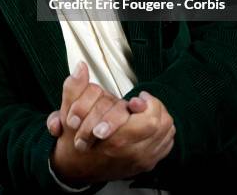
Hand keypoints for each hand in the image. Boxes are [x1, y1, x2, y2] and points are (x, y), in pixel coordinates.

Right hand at [47, 62, 175, 183]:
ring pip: (167, 133)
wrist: (75, 168)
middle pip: (163, 125)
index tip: (135, 98)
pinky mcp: (146, 165)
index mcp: (116, 141)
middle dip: (155, 107)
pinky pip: (166, 144)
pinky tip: (149, 124)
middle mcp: (133, 153)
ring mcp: (142, 161)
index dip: (148, 104)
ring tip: (145, 111)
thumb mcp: (69, 113)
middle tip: (141, 102)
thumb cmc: (74, 141)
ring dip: (159, 117)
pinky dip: (162, 132)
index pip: (151, 120)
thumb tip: (81, 67)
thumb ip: (75, 88)